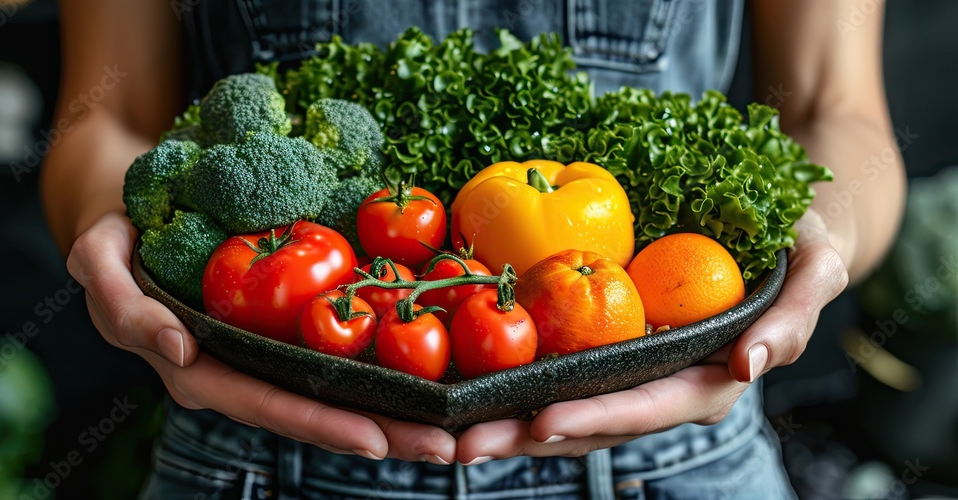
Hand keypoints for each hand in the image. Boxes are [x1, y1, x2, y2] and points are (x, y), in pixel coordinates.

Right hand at [67, 213, 455, 463]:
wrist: (134, 215)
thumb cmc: (115, 240)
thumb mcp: (98, 263)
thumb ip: (125, 308)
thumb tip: (178, 348)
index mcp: (197, 369)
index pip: (266, 404)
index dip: (319, 425)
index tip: (376, 439)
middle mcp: (237, 371)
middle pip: (312, 413)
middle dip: (377, 433)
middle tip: (442, 446)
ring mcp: (263, 354)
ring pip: (329, 394)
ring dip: (389, 414)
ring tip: (449, 430)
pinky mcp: (281, 329)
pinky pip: (329, 357)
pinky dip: (374, 372)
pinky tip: (422, 382)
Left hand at [455, 210, 848, 462]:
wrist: (783, 226)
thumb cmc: (804, 245)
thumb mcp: (816, 271)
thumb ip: (790, 322)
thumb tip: (746, 366)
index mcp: (710, 381)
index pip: (646, 408)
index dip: (595, 419)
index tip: (541, 424)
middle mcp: (666, 385)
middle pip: (592, 422)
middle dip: (529, 437)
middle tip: (464, 444)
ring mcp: (636, 369)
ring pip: (568, 408)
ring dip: (510, 423)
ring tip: (452, 433)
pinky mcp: (612, 345)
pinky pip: (562, 371)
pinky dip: (517, 385)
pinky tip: (471, 390)